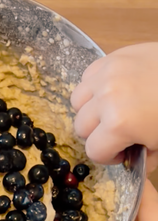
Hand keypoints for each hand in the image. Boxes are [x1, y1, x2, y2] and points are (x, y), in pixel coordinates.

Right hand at [71, 42, 157, 171]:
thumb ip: (142, 161)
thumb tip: (128, 161)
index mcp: (119, 124)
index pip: (93, 151)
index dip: (108, 156)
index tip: (122, 151)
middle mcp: (106, 98)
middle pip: (81, 127)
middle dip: (98, 134)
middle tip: (118, 132)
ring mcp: (106, 75)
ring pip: (77, 102)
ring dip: (90, 110)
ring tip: (111, 110)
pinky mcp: (112, 58)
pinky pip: (86, 79)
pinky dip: (94, 88)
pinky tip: (113, 92)